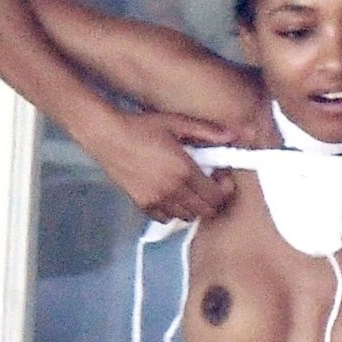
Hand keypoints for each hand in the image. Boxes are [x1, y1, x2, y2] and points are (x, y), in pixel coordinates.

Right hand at [96, 109, 237, 223]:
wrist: (106, 135)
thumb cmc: (141, 126)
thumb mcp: (176, 123)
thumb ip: (207, 131)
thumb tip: (235, 134)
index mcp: (185, 170)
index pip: (216, 195)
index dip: (224, 190)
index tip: (221, 178)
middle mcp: (173, 189)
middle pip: (205, 211)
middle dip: (213, 201)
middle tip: (209, 186)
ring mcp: (157, 200)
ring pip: (187, 217)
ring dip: (194, 207)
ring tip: (190, 190)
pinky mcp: (143, 204)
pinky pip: (165, 218)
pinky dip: (173, 211)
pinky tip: (172, 196)